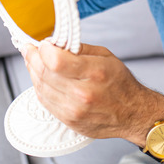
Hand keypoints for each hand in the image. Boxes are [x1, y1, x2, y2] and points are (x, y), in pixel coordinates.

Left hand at [22, 42, 163, 143]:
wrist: (133, 114)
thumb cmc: (121, 84)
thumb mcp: (105, 56)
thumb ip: (78, 48)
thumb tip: (54, 43)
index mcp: (94, 73)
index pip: (55, 60)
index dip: (43, 49)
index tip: (42, 44)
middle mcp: (82, 94)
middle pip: (44, 73)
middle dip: (33, 57)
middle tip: (31, 49)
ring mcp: (73, 110)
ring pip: (40, 87)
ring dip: (33, 72)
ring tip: (34, 61)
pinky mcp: (68, 120)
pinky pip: (44, 101)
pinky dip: (39, 87)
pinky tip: (41, 78)